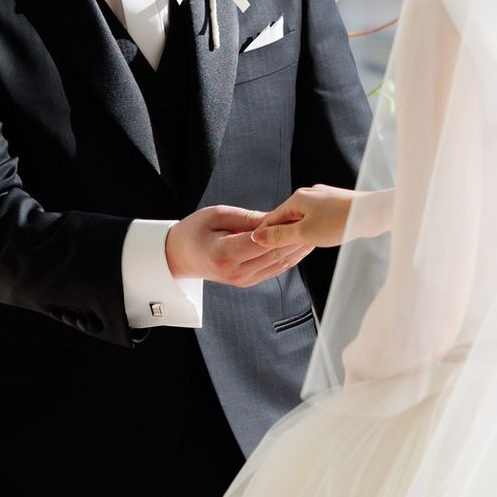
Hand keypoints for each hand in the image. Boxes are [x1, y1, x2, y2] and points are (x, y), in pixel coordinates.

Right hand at [166, 205, 312, 286]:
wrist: (179, 256)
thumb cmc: (194, 231)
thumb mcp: (217, 215)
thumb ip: (247, 218)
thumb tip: (275, 217)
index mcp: (224, 254)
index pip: (262, 242)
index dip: (283, 229)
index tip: (300, 215)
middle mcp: (236, 272)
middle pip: (274, 254)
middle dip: (297, 238)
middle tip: (317, 221)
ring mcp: (243, 280)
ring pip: (279, 264)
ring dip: (299, 249)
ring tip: (317, 231)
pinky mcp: (248, 281)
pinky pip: (275, 269)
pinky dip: (291, 256)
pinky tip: (303, 244)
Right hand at [250, 184, 360, 249]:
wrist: (373, 213)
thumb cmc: (340, 222)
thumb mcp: (304, 233)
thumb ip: (280, 235)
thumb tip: (257, 236)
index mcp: (297, 198)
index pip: (271, 218)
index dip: (264, 235)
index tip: (255, 249)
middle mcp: (309, 194)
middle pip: (287, 216)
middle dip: (282, 234)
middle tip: (275, 253)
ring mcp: (324, 197)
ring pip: (303, 217)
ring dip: (298, 232)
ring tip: (296, 248)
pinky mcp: (336, 203)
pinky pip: (317, 217)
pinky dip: (313, 228)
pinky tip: (318, 237)